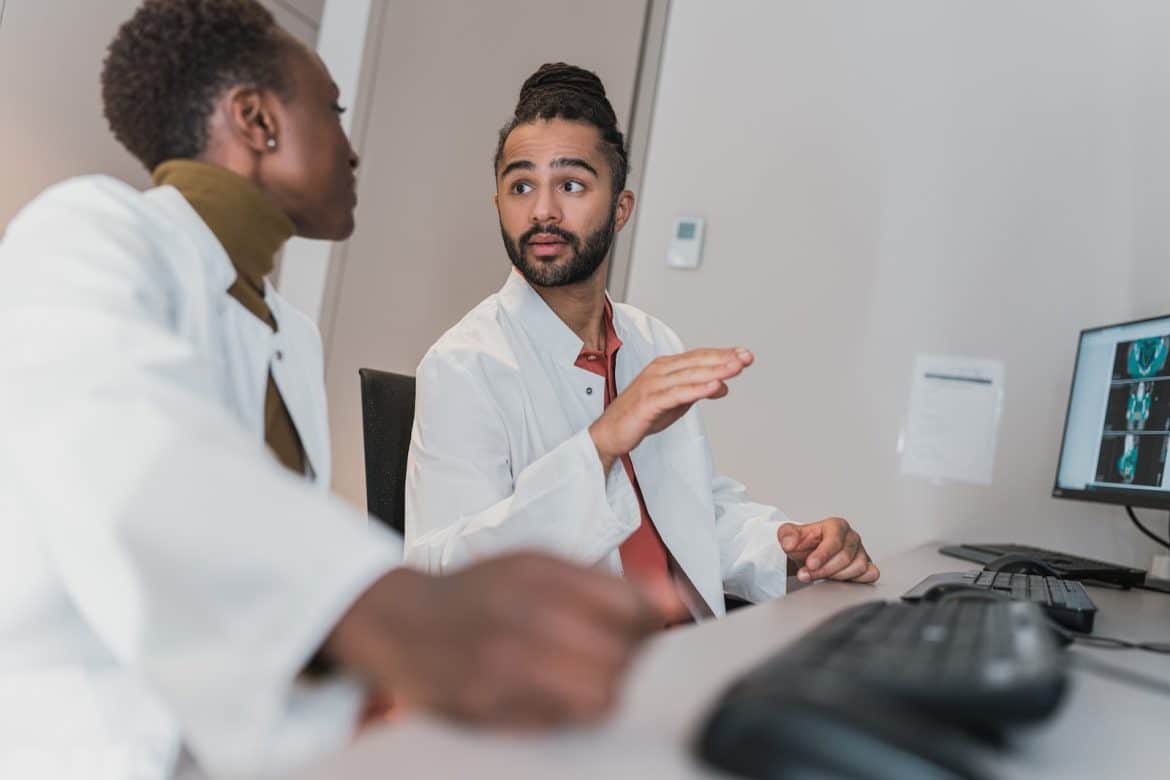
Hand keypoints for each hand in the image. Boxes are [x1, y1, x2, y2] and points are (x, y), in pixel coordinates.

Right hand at [323, 552, 685, 726]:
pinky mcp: (488, 706)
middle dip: (631, 660)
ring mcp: (503, 663)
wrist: (399, 623)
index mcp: (540, 573)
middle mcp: (522, 615)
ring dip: (606, 690)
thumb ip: (602, 582)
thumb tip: (670, 602)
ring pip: (599, 695)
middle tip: (620, 656)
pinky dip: (571, 711)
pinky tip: (557, 693)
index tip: (652, 627)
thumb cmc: (477, 593)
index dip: (651, 622)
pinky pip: (561, 722)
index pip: (630, 606)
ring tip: (590, 677)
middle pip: (620, 655)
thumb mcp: (535, 564)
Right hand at [589, 347, 752, 471]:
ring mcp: (653, 385)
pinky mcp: (649, 402)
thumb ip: (697, 391)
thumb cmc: (641, 415)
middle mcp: (659, 371)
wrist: (611, 433)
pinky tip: (715, 387)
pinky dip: (698, 389)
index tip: (744, 355)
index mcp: (665, 367)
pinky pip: (678, 394)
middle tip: (746, 357)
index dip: (722, 354)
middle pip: (697, 362)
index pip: (699, 356)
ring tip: (736, 368)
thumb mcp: (676, 402)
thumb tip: (722, 386)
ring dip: (715, 371)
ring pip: (690, 375)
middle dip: (724, 359)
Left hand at [777, 517, 879, 583]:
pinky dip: (856, 580)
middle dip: (824, 570)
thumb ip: (787, 534)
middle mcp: (852, 538)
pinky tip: (838, 580)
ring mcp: (861, 552)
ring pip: (858, 567)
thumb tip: (789, 543)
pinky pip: (870, 575)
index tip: (810, 565)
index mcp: (837, 526)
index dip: (823, 554)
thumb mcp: (789, 534)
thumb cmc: (804, 543)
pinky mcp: (867, 566)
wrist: (809, 554)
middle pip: (845, 557)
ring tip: (819, 577)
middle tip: (806, 575)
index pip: (835, 540)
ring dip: (836, 577)